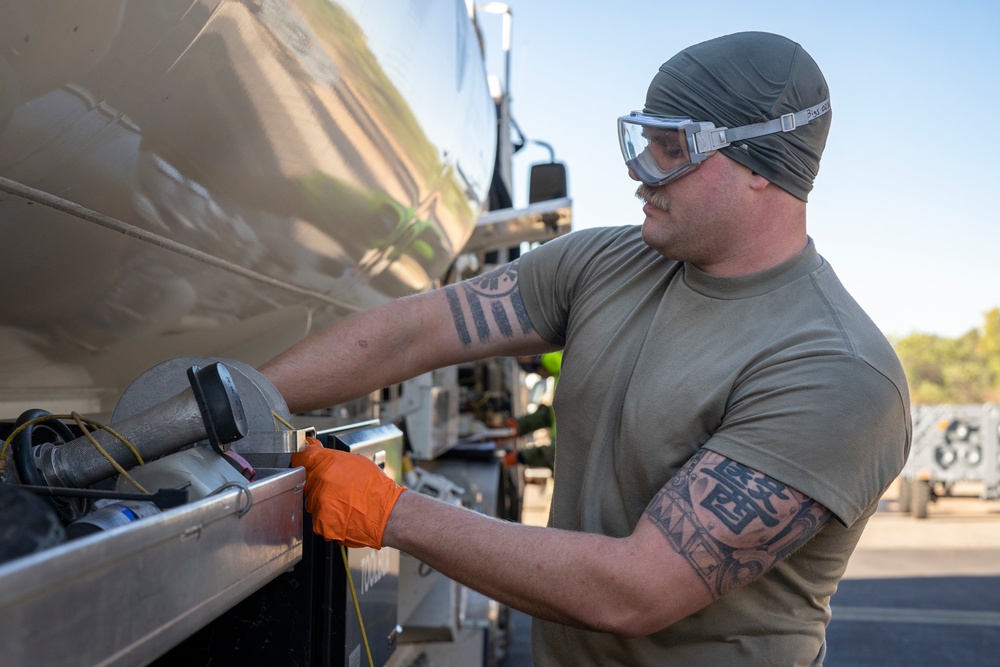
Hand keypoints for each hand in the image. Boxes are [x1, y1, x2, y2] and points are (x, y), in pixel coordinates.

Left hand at [291, 437, 405, 548]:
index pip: (301, 458)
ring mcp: (318, 505)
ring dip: (322, 499)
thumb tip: (315, 449)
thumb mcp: (355, 461)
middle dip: (317, 481)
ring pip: (312, 500)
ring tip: (343, 500)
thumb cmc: (375, 488)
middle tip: (336, 485)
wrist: (385, 514)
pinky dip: (327, 516)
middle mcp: (318, 483)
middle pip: (306, 480)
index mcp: (325, 465)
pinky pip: (318, 517)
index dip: (303, 458)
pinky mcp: (320, 523)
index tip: (305, 459)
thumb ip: (330, 456)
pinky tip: (342, 512)